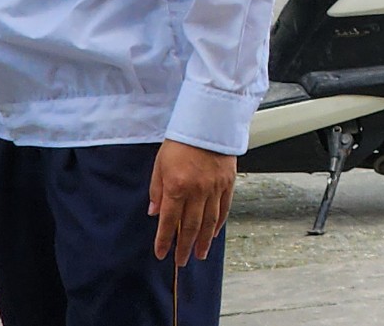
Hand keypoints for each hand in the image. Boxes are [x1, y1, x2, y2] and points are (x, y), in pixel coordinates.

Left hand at [148, 140, 236, 266]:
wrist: (208, 121)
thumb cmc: (181, 141)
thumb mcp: (160, 164)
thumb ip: (157, 190)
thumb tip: (155, 213)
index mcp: (177, 186)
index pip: (169, 221)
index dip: (164, 240)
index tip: (161, 253)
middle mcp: (197, 191)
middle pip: (190, 227)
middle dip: (184, 247)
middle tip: (181, 262)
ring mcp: (214, 188)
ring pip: (209, 222)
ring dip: (203, 241)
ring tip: (200, 255)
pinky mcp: (228, 183)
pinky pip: (224, 209)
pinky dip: (219, 224)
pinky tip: (214, 234)